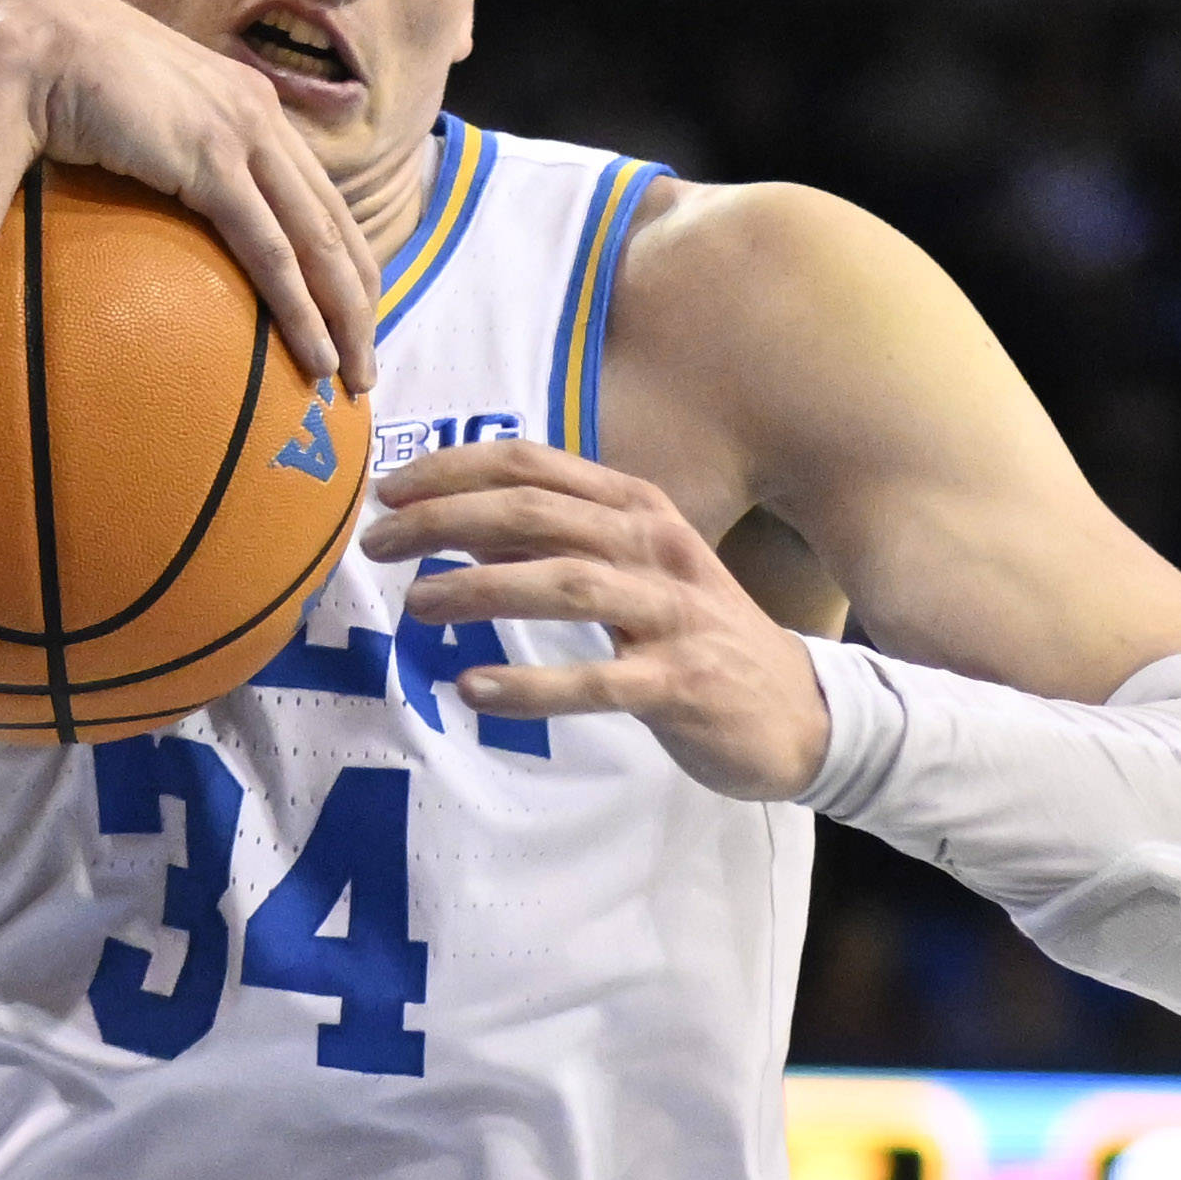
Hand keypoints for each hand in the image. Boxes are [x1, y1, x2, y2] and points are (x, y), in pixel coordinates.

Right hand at [0, 0, 380, 416]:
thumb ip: (155, 147)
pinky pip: (271, 250)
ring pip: (318, 242)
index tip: (351, 315)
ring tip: (354, 379)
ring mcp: (241, 133)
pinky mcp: (213, 161)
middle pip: (332, 222)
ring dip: (345, 318)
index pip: (314, 192)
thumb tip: (139, 194)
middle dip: (359, 299)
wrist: (30, 41)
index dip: (342, 257)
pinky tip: (316, 354)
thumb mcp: (128, 113)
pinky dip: (301, 308)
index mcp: (245, 101)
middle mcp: (258, 113)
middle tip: (366, 364)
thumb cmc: (56, 76)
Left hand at [359, 437, 829, 798]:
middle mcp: (656, 548)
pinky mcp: (683, 684)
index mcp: (638, 508)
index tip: (387, 490)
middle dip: (445, 520)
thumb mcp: (636, 566)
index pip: (532, 466)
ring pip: (565, 583)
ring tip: (416, 604)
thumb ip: (560, 538)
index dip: (452, 470)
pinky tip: (472, 688)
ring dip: (479, 589)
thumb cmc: (697, 633)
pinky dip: (530, 683)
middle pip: (535, 513)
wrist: (804, 713)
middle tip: (376, 542)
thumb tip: (458, 522)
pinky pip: (597, 680)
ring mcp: (674, 615)